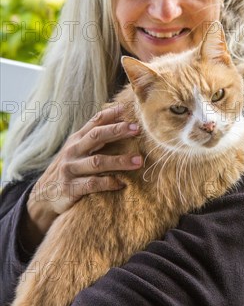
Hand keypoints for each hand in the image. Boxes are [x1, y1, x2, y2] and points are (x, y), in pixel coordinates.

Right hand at [26, 105, 141, 235]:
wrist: (43, 195)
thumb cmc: (69, 168)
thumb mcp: (77, 150)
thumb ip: (94, 138)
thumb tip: (121, 121)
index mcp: (77, 139)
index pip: (95, 121)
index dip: (111, 114)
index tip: (127, 109)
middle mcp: (73, 150)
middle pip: (97, 136)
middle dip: (117, 131)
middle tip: (137, 130)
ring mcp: (70, 169)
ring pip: (98, 161)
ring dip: (119, 161)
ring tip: (138, 161)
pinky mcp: (70, 187)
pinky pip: (92, 184)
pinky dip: (108, 183)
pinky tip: (122, 183)